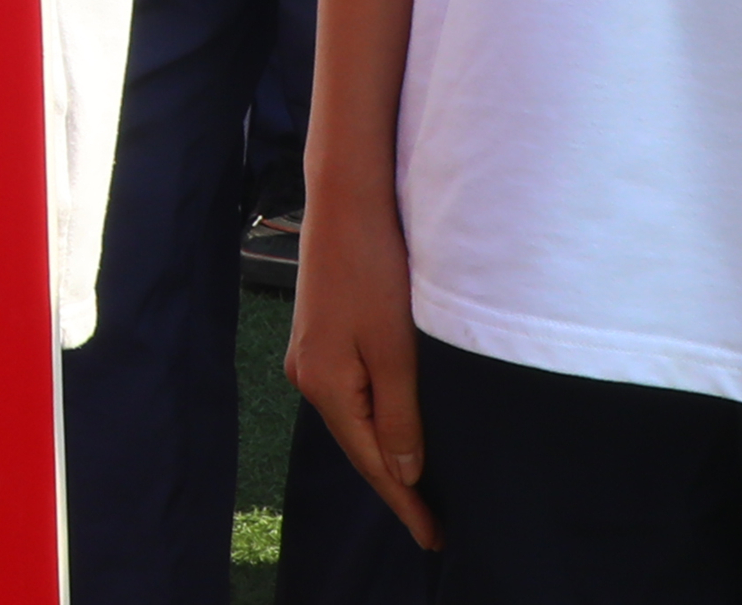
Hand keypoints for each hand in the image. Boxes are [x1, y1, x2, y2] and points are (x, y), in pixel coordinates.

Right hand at [284, 189, 439, 550]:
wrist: (346, 202)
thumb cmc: (374, 269)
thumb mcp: (396, 349)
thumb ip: (399, 415)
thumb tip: (404, 470)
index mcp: (324, 385)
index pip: (371, 462)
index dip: (405, 503)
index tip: (434, 538)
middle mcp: (307, 376)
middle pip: (357, 446)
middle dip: (396, 487)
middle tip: (434, 526)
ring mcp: (310, 356)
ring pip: (354, 422)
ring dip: (386, 455)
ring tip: (421, 489)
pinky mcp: (321, 337)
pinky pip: (351, 397)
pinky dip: (376, 423)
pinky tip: (395, 432)